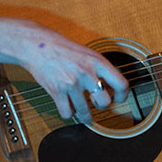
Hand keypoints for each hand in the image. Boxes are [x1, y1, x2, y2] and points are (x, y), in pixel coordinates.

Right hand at [10, 23, 128, 121]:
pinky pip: (67, 113)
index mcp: (97, 61)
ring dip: (84, 116)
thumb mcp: (88, 53)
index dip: (123, 96)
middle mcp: (86, 72)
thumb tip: (110, 87)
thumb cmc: (63, 49)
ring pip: (85, 112)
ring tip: (84, 115)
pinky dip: (68, 113)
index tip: (118, 99)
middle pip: (104, 102)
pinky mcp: (57, 91)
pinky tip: (68, 106)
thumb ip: (99, 69)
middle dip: (101, 106)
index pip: (120, 83)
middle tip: (96, 103)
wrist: (39, 45)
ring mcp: (71, 82)